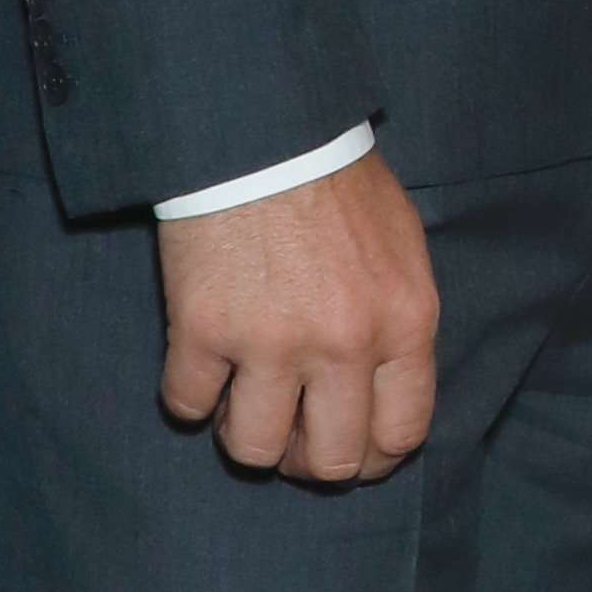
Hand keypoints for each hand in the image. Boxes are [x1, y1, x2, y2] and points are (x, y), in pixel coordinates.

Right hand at [158, 155, 438, 485]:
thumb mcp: (401, 248)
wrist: (262, 130)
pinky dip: (190, 396)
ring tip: (244, 404)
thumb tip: (384, 389)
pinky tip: (201, 369)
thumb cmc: (336, 181)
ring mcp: (270, 342)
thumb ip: (398, 323)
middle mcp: (344, 345)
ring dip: (247, 435)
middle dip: (310, 460)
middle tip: (294, 436)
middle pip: (332, 460)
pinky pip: (187, 404)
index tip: (351, 450)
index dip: (373, 456)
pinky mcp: (202, 329)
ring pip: (255, 449)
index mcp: (404, 323)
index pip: (401, 434)